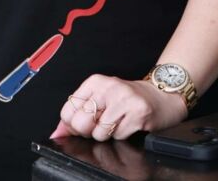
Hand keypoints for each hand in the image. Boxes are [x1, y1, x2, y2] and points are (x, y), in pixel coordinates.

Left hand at [49, 74, 188, 140]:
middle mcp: (108, 87)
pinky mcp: (137, 113)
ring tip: (118, 121)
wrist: (161, 95)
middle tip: (103, 122)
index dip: (73, 124)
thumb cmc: (127, 99)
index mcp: (94, 82)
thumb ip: (77, 114)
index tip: (85, 122)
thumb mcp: (100, 98)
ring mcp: (123, 99)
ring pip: (100, 133)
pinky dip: (122, 135)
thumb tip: (57, 133)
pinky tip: (129, 123)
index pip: (68, 110)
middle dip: (89, 131)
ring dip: (108, 134)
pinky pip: (119, 136)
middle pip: (81, 123)